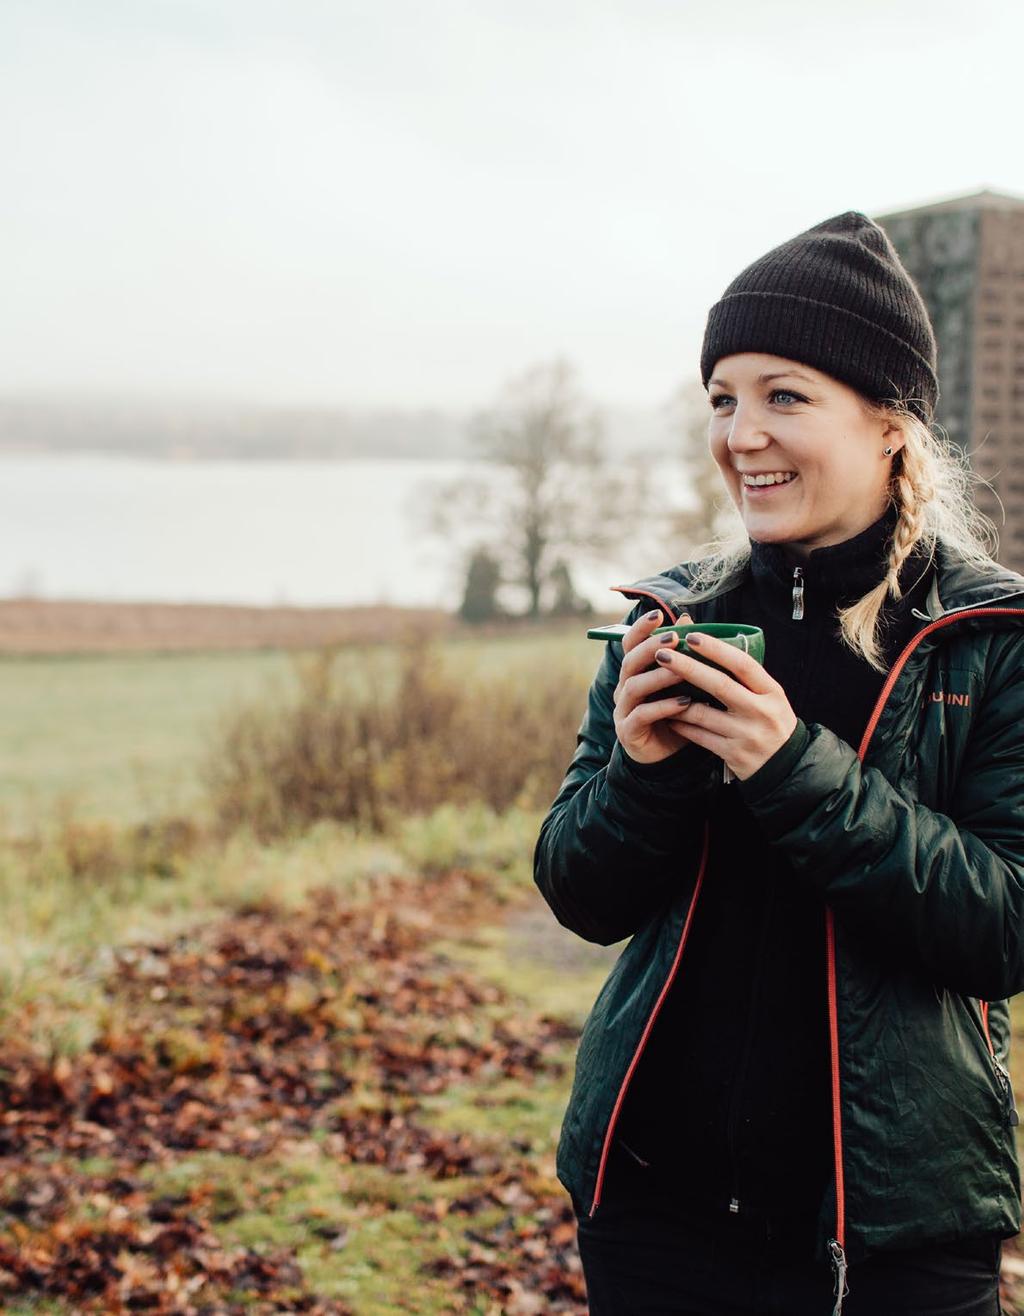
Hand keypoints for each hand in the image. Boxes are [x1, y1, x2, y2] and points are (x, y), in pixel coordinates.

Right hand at [613, 608, 695, 764]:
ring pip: (634, 687)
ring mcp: (623, 710)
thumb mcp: (681, 683)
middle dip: (651, 648)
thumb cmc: (675, 714)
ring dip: (658, 677)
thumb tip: (688, 618)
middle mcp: (623, 688)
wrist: (665, 758)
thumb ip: (682, 654)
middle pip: (630, 662)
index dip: (641, 629)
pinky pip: (642, 715)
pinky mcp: (628, 731)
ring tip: (682, 671)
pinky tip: (685, 703)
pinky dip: (663, 707)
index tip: (658, 614)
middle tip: (674, 638)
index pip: (630, 645)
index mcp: (634, 673)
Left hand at [653, 632, 796, 780]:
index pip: (743, 664)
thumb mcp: (770, 698)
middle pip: (720, 685)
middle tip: (662, 655)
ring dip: (676, 700)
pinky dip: (682, 725)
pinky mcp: (733, 754)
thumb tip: (713, 647)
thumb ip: (747, 678)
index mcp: (772, 692)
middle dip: (688, 668)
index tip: (692, 637)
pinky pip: (699, 736)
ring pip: (703, 714)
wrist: (787, 767)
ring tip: (657, 687)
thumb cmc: (772, 723)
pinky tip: (669, 716)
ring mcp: (746, 735)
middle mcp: (760, 712)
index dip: (716, 649)